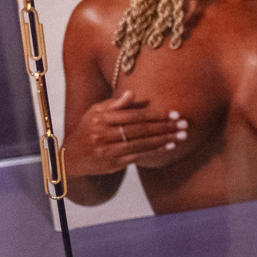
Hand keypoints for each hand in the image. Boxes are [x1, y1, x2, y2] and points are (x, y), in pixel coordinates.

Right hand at [64, 91, 188, 174]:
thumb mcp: (96, 112)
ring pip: (142, 143)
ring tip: (182, 135)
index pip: (134, 115)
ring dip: (165, 139)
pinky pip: (139, 155)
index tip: (174, 113)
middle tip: (184, 124)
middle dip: (165, 126)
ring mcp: (109, 150)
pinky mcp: (113, 163)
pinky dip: (155, 151)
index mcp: (102, 118)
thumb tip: (132, 93)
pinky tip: (169, 146)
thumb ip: (115, 104)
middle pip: (141, 129)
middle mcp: (104, 134)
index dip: (156, 114)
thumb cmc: (88, 129)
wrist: (72, 157)